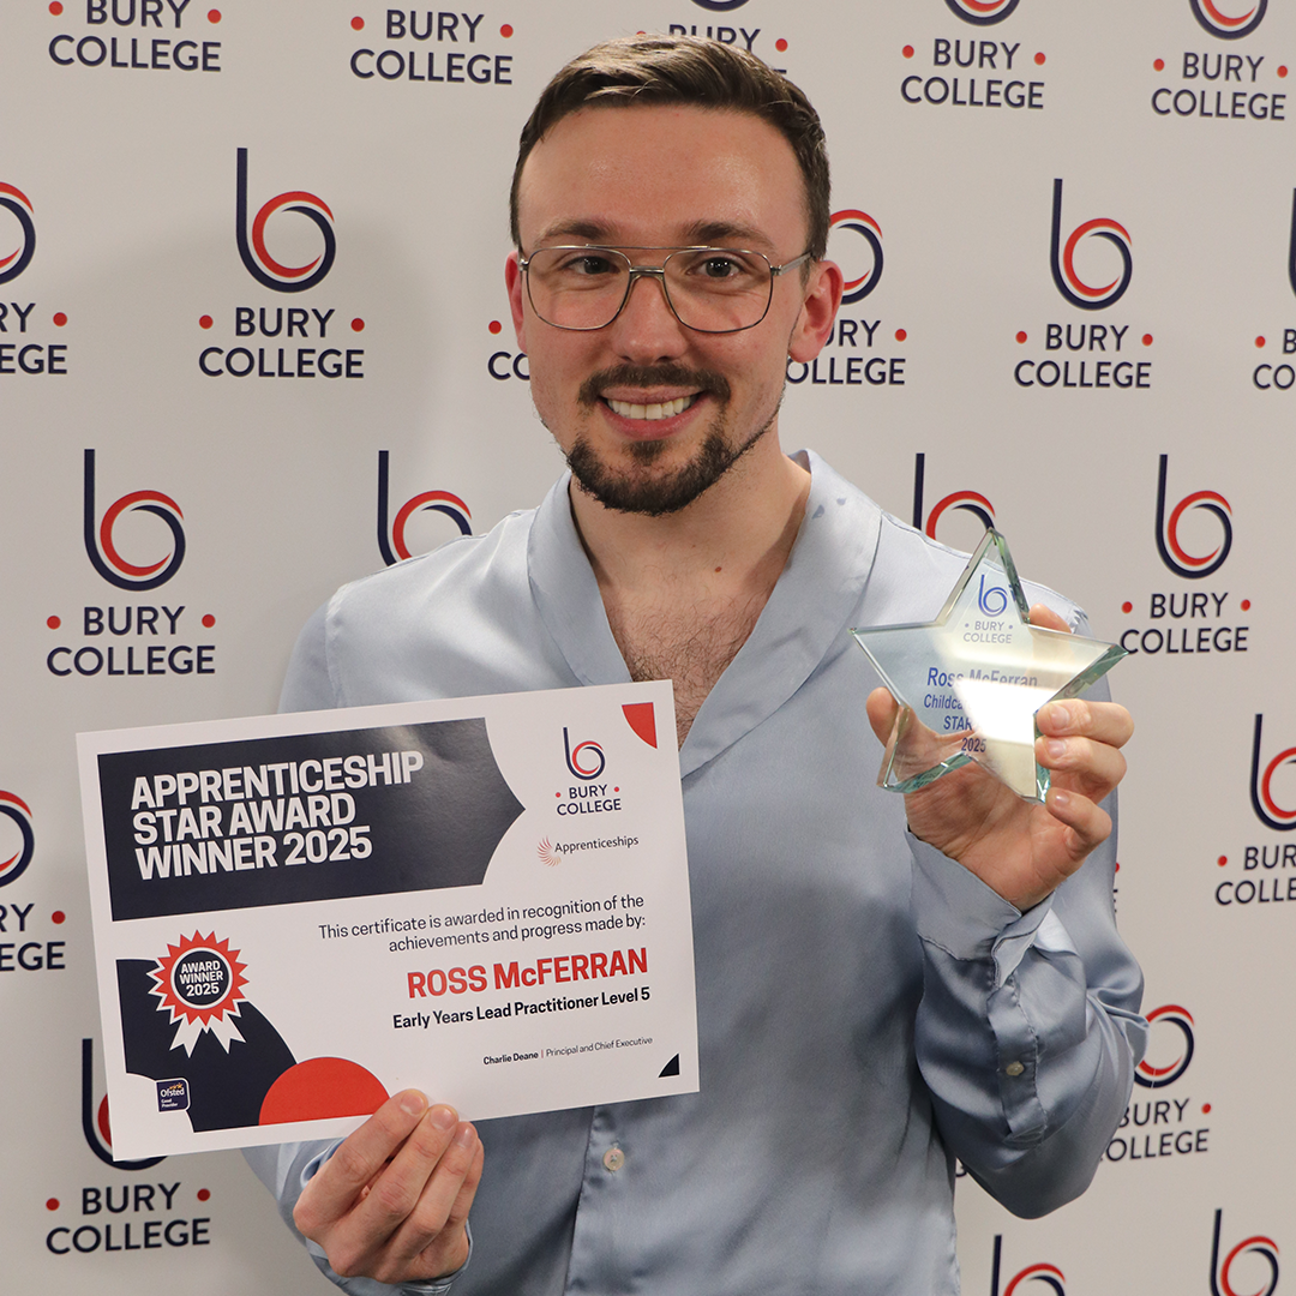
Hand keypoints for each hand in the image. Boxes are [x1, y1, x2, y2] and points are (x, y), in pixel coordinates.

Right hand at [293, 1090, 482, 1285]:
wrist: (375, 1229)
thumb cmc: (363, 1180)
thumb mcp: (354, 1158)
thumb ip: (379, 1135)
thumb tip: (418, 1105)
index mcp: (317, 1212)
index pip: (351, 1166)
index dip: (386, 1130)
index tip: (414, 1101)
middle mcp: (346, 1247)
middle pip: (393, 1197)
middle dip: (424, 1149)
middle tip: (444, 1114)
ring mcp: (385, 1264)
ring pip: (426, 1217)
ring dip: (451, 1167)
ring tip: (464, 1131)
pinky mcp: (423, 1269)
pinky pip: (452, 1223)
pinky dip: (466, 1182)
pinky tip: (471, 1151)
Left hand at [865, 604, 1133, 910]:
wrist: (950, 868)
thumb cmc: (948, 805)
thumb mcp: (917, 760)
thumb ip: (900, 728)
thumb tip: (880, 696)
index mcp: (1030, 725)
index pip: (1065, 676)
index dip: (1061, 645)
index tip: (1042, 620)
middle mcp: (1061, 756)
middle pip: (1112, 720)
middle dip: (1088, 709)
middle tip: (1045, 715)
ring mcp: (1072, 795)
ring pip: (1113, 763)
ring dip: (1085, 751)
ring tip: (1044, 754)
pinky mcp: (1070, 839)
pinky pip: (1097, 822)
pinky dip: (1081, 809)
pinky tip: (1052, 802)